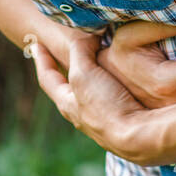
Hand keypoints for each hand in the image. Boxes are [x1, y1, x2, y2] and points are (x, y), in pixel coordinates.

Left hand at [29, 35, 146, 158]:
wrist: (139, 138)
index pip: (48, 78)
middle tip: (63, 53)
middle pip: (68, 88)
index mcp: (67, 104)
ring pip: (91, 94)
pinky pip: (112, 98)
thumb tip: (89, 37)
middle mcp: (82, 115)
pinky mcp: (124, 120)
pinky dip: (111, 83)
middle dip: (65, 71)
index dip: (41, 59)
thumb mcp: (84, 73)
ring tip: (95, 63)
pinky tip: (119, 81)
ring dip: (91, 77)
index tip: (35, 44)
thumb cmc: (106, 106)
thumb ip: (79, 51)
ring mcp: (103, 120)